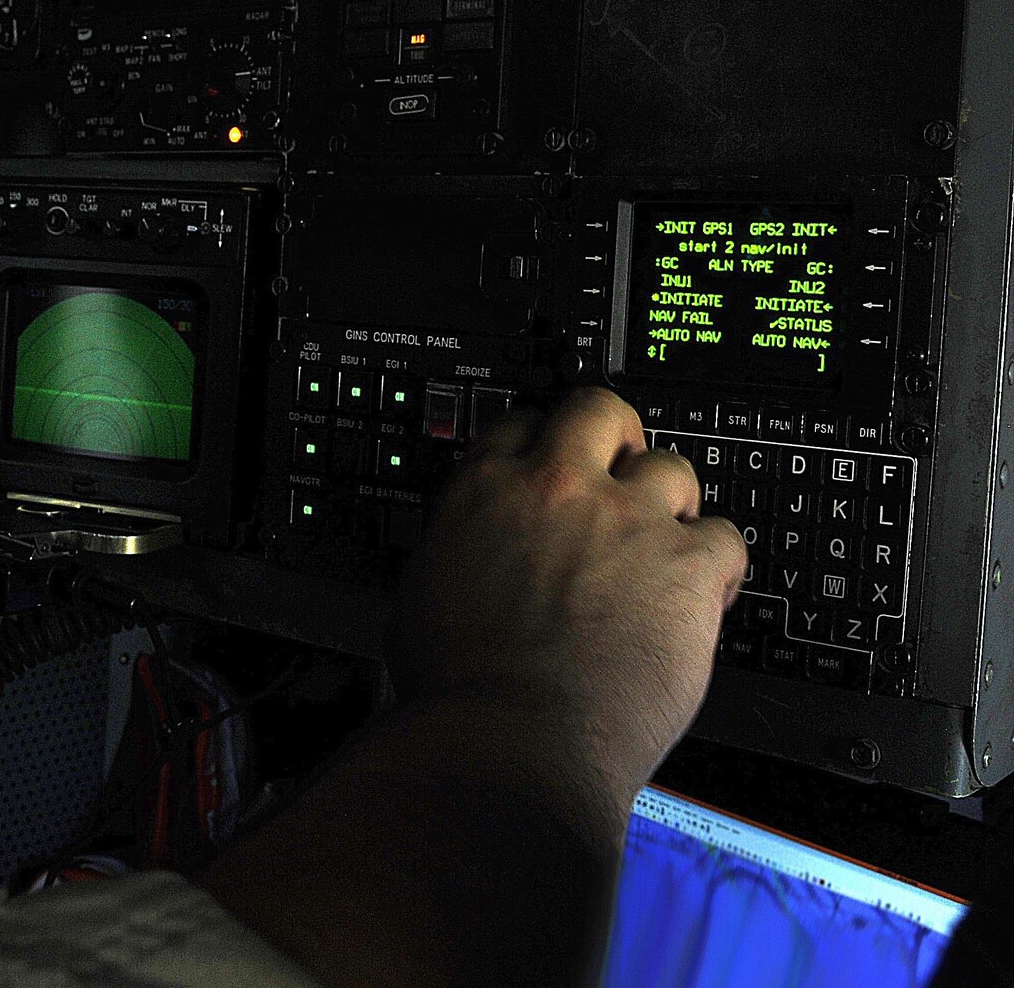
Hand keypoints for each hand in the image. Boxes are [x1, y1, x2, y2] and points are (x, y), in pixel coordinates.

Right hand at [388, 388, 747, 811]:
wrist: (510, 740)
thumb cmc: (459, 689)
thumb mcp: (424, 594)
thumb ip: (461, 550)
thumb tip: (473, 555)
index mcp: (485, 492)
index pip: (521, 425)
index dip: (543, 444)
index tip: (555, 465)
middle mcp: (558, 489)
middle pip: (600, 410)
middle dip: (614, 436)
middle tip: (620, 474)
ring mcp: (627, 521)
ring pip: (672, 467)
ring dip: (668, 504)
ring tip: (663, 547)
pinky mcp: (686, 565)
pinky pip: (725, 536)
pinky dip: (717, 564)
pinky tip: (702, 594)